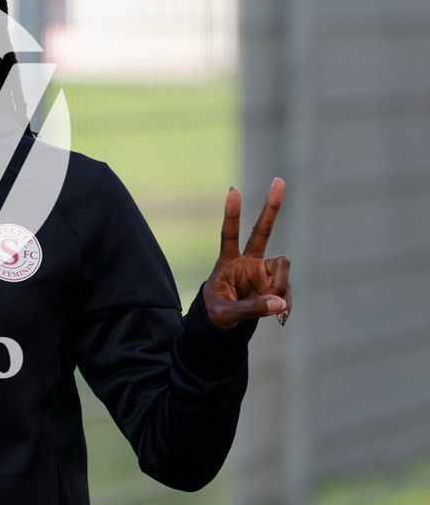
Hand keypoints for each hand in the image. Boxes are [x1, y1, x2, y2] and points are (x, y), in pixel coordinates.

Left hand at [203, 178, 291, 329]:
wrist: (224, 324)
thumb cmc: (217, 314)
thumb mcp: (225, 315)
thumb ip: (250, 309)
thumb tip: (278, 304)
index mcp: (228, 263)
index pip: (229, 235)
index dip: (232, 214)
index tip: (233, 189)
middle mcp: (248, 261)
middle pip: (262, 230)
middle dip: (271, 207)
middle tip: (279, 180)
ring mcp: (263, 271)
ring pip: (283, 267)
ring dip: (280, 287)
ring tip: (269, 308)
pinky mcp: (275, 284)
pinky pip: (287, 290)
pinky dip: (285, 303)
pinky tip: (280, 317)